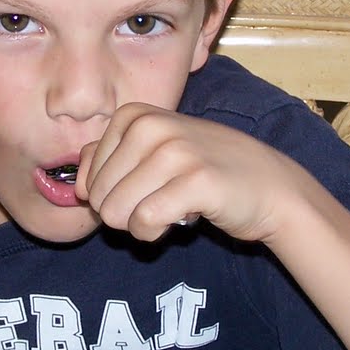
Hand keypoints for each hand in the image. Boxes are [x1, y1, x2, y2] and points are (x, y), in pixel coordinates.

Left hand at [76, 103, 299, 243]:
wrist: (270, 187)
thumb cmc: (205, 171)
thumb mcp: (153, 152)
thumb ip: (110, 159)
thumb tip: (80, 189)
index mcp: (136, 115)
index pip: (88, 174)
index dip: (111, 195)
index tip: (144, 188)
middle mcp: (152, 127)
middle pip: (100, 197)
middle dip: (124, 212)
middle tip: (160, 201)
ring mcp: (175, 152)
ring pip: (117, 212)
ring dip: (139, 225)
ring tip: (169, 209)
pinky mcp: (195, 182)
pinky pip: (143, 222)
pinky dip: (152, 234)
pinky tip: (176, 222)